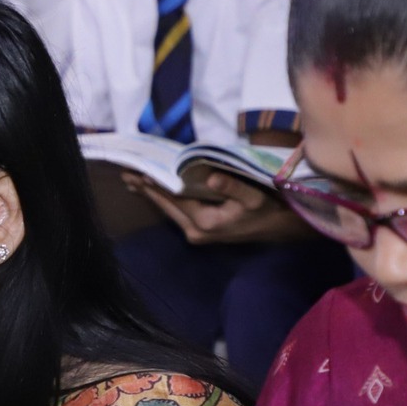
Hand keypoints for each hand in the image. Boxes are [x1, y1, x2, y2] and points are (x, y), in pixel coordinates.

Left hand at [138, 170, 310, 245]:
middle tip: (125, 174)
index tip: (136, 172)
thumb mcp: (254, 197)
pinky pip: (177, 212)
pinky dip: (165, 199)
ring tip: (132, 180)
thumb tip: (209, 178)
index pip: (174, 198)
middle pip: (165, 205)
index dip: (155, 184)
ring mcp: (196, 233)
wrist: (281, 229)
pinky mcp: (200, 231)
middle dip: (146, 189)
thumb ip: (232, 187)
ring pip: (169, 210)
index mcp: (204, 222)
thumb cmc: (269, 210)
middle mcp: (195, 231)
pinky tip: (155, 190)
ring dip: (153, 194)